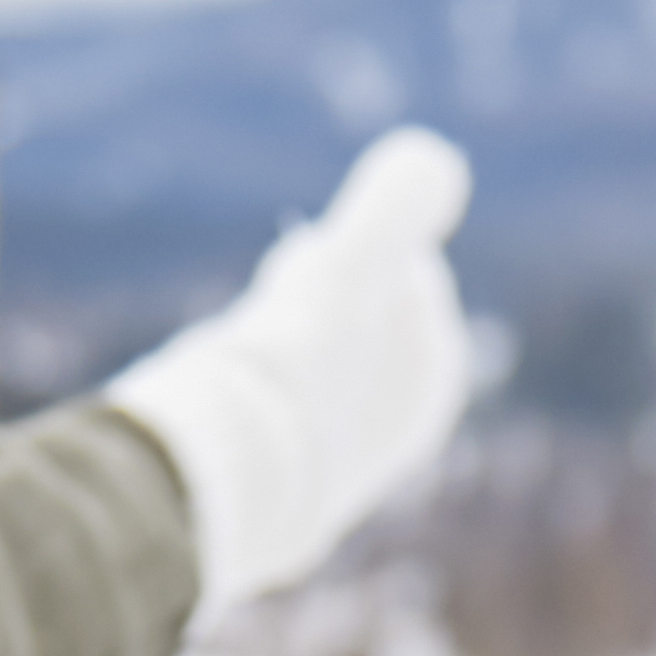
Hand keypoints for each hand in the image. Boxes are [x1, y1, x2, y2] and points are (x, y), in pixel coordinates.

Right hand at [98, 127, 477, 607]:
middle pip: (349, 323)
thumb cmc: (296, 368)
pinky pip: (266, 416)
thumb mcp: (354, 264)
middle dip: (311, 303)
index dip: (348, 258)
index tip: (310, 266)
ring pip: (304, 369)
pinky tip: (219, 401)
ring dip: (274, 346)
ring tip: (240, 351)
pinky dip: (245, 396)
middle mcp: (397, 436)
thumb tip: (436, 158)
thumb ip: (397, 204)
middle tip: (272, 307)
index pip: (397, 277)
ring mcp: (337, 471)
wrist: (224, 476)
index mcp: (432, 382)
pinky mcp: (277, 498)